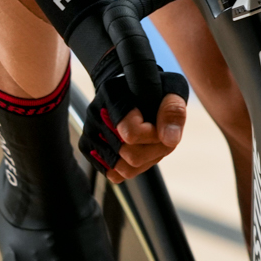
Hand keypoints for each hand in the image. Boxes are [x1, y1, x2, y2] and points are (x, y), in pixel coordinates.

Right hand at [79, 67, 188, 183]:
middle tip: (160, 136)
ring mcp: (89, 131)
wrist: (127, 86)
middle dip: (154, 152)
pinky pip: (113, 174)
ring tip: (149, 143)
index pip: (132, 134)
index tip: (160, 124)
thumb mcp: (171, 89)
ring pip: (123, 170)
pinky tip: (137, 148)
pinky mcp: (87, 146)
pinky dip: (130, 167)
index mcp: (113, 95)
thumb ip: (173, 110)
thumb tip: (169, 140)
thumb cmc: (152, 89)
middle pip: (130, 157)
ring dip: (144, 161)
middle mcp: (95, 114)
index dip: (154, 135)